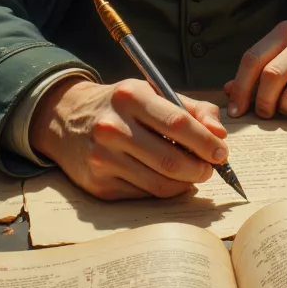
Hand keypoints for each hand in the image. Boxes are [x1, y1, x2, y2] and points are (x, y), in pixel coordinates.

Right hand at [28, 75, 228, 200]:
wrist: (65, 119)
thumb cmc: (120, 106)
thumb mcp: (152, 93)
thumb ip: (192, 109)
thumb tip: (220, 134)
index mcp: (130, 96)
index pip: (178, 123)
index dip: (206, 141)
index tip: (221, 152)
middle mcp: (112, 127)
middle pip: (170, 160)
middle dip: (200, 169)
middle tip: (209, 168)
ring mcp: (103, 158)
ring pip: (160, 183)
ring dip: (186, 184)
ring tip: (192, 175)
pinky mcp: (99, 184)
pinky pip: (144, 195)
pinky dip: (164, 191)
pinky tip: (168, 181)